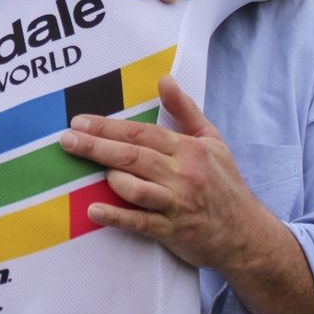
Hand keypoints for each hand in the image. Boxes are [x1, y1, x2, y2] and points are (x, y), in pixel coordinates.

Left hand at [57, 75, 250, 269]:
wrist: (246, 233)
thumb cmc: (224, 184)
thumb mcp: (211, 141)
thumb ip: (185, 110)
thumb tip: (164, 79)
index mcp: (188, 149)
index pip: (141, 133)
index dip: (108, 127)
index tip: (80, 122)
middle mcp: (182, 174)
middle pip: (133, 155)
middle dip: (96, 146)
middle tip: (67, 140)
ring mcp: (177, 203)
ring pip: (136, 187)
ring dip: (110, 179)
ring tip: (89, 173)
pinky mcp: (173, 231)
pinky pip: (140, 222)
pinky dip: (116, 216)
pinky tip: (93, 211)